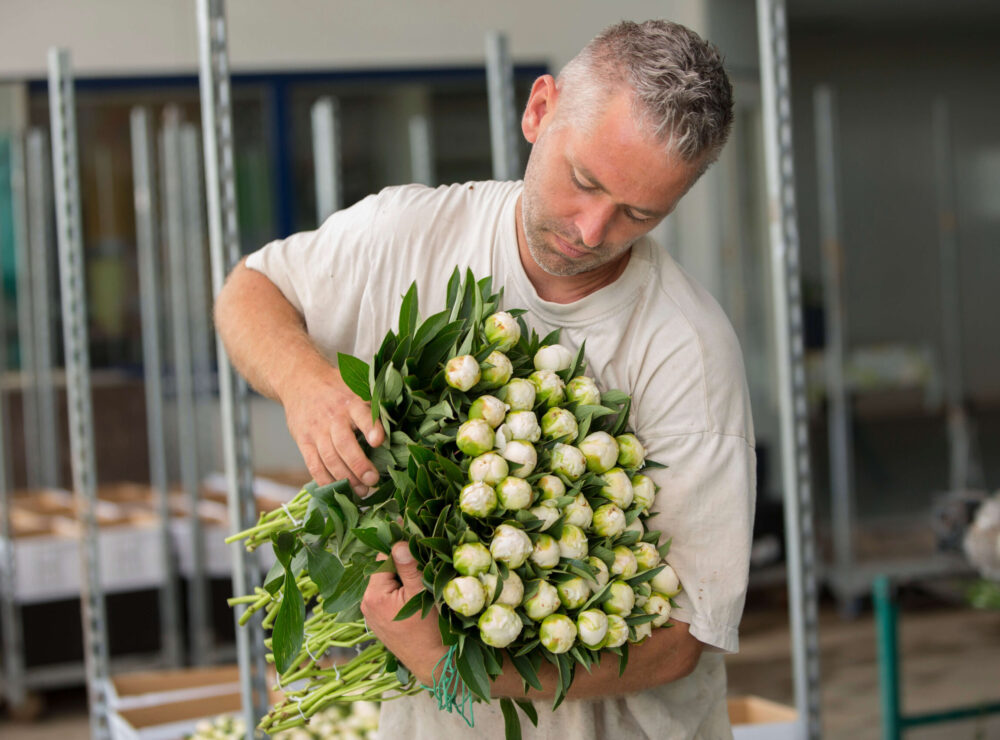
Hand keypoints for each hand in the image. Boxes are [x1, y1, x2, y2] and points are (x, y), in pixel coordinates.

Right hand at [278, 363, 385, 495]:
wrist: (302, 380)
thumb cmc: (338, 389)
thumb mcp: (357, 388)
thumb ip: (375, 405)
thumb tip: (403, 424)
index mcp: (351, 402)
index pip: (362, 415)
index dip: (371, 428)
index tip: (378, 441)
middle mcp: (333, 417)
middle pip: (344, 444)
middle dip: (359, 465)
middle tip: (373, 480)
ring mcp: (316, 430)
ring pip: (329, 458)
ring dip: (346, 478)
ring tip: (362, 491)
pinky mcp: (304, 441)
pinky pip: (314, 465)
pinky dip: (326, 481)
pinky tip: (339, 490)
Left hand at [361, 542, 445, 685]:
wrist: (433, 664)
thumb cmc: (429, 630)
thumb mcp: (421, 593)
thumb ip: (408, 567)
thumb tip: (398, 542)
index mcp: (373, 594)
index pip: (383, 558)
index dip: (399, 547)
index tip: (415, 538)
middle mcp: (366, 604)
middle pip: (384, 570)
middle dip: (402, 564)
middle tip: (423, 562)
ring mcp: (371, 615)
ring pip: (387, 584)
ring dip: (402, 578)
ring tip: (422, 580)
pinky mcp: (380, 622)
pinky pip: (388, 597)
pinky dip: (401, 592)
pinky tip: (416, 596)